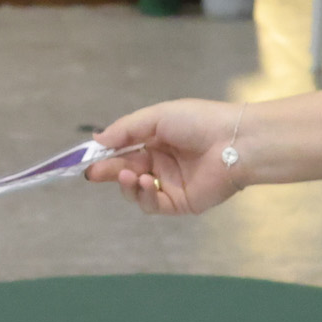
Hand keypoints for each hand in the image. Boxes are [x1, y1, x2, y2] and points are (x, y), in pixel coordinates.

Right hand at [85, 100, 243, 215]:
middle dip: (110, 172)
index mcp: (157, 140)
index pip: (124, 150)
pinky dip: (145, 195)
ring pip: (137, 191)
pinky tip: (146, 182)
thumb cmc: (198, 122)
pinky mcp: (181, 202)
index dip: (106, 155)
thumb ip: (126, 129)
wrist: (234, 141)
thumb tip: (97, 139)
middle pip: (127, 172)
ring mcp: (171, 184)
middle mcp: (162, 163)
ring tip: (130, 175)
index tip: (88, 159)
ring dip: (127, 184)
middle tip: (94, 173)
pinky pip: (154, 204)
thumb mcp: (157, 117)